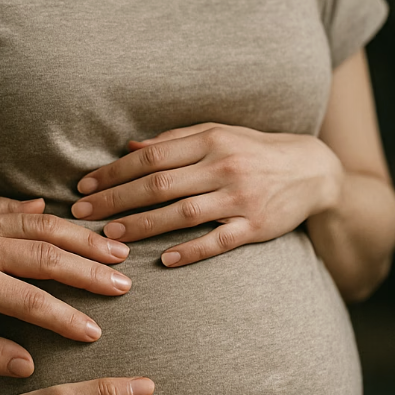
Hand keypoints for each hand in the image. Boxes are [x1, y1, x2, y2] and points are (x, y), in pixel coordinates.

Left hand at [0, 197, 131, 376]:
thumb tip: (27, 363)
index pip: (33, 299)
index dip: (69, 316)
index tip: (96, 329)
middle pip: (47, 252)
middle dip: (90, 265)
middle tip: (123, 276)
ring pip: (39, 223)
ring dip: (78, 234)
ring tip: (110, 244)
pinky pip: (12, 205)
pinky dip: (40, 211)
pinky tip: (60, 214)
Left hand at [71, 123, 343, 266]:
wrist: (312, 169)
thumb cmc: (253, 148)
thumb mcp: (216, 133)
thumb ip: (174, 139)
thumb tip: (130, 147)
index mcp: (208, 140)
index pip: (150, 156)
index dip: (114, 171)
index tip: (85, 185)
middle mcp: (222, 166)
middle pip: (159, 184)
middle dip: (115, 199)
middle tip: (82, 213)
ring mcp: (239, 197)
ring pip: (182, 213)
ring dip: (142, 225)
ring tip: (109, 237)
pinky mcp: (256, 226)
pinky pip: (218, 241)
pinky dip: (191, 251)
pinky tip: (164, 261)